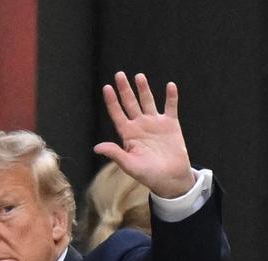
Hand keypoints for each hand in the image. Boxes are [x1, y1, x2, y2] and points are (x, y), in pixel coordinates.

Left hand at [94, 71, 194, 198]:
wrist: (171, 179)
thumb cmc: (149, 175)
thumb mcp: (130, 165)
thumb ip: (115, 154)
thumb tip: (97, 148)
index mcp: (128, 134)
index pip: (117, 114)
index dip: (112, 102)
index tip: (107, 88)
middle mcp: (140, 125)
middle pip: (130, 103)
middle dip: (125, 89)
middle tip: (119, 74)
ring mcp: (155, 123)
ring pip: (148, 101)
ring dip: (144, 89)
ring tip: (139, 76)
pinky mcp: (171, 124)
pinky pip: (170, 107)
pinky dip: (171, 97)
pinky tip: (170, 86)